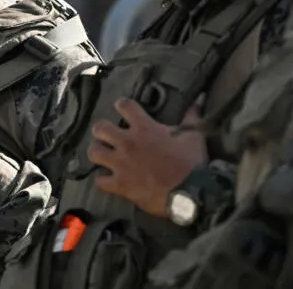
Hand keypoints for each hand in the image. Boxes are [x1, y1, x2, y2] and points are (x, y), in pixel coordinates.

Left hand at [87, 98, 207, 217]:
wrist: (189, 193)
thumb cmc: (191, 163)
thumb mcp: (194, 136)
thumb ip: (192, 117)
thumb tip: (199, 99)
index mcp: (144, 127)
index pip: (124, 105)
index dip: (121, 105)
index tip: (122, 108)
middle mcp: (127, 142)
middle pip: (100, 128)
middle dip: (101, 131)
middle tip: (107, 136)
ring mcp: (120, 164)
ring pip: (94, 152)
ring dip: (98, 153)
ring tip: (103, 156)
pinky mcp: (119, 184)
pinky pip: (100, 181)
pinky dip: (103, 181)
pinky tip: (108, 181)